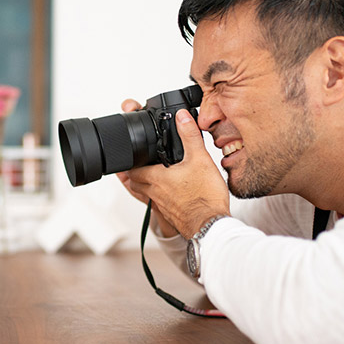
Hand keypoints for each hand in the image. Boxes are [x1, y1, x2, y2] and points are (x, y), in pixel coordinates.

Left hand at [122, 108, 230, 238]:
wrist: (211, 226)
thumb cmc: (205, 197)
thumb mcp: (200, 159)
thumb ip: (189, 136)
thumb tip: (182, 117)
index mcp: (156, 179)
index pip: (132, 170)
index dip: (132, 162)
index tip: (136, 155)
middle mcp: (155, 193)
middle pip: (136, 183)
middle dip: (137, 173)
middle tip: (144, 164)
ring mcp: (162, 206)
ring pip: (147, 194)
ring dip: (148, 185)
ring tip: (158, 177)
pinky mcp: (172, 215)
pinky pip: (160, 205)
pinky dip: (162, 197)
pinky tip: (175, 193)